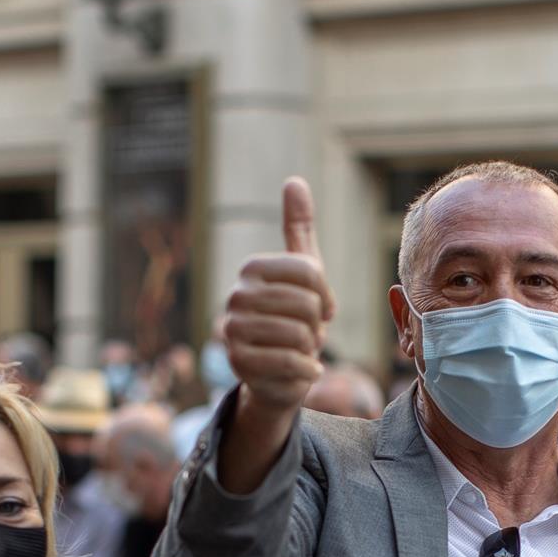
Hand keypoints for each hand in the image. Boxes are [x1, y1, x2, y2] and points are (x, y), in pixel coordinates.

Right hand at [222, 178, 336, 413]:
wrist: (277, 375)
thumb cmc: (293, 319)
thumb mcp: (303, 273)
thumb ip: (298, 228)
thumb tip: (294, 181)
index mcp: (252, 269)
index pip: (310, 271)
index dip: (325, 295)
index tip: (318, 307)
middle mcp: (236, 295)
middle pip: (306, 304)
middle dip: (317, 325)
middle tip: (306, 334)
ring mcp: (232, 329)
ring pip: (300, 334)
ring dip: (311, 349)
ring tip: (299, 350)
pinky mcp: (238, 363)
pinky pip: (292, 362)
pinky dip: (307, 371)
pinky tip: (302, 370)